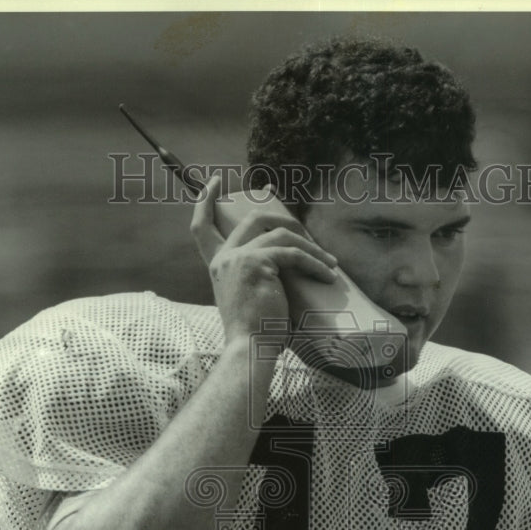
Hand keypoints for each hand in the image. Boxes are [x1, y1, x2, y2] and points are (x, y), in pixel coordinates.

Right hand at [190, 176, 337, 344]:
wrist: (250, 348)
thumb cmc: (256, 332)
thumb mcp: (250, 296)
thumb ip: (256, 276)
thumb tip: (288, 264)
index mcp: (217, 265)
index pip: (201, 226)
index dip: (204, 200)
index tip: (214, 181)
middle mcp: (223, 258)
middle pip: (252, 218)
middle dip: (284, 218)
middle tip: (307, 233)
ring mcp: (237, 257)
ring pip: (279, 234)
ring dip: (309, 246)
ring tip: (329, 263)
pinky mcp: (256, 262)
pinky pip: (292, 253)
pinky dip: (314, 262)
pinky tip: (328, 275)